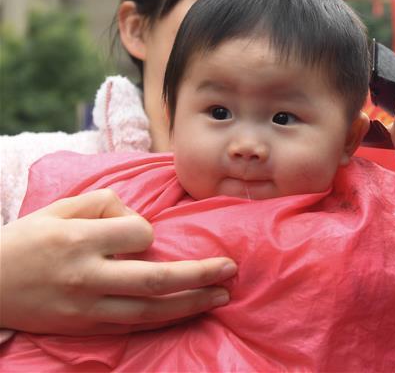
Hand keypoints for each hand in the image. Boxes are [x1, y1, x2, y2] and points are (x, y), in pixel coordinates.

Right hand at [0, 189, 236, 334]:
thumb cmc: (26, 241)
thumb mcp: (60, 209)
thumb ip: (103, 204)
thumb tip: (138, 218)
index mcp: (80, 240)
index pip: (138, 234)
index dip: (148, 230)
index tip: (140, 232)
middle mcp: (87, 276)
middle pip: (156, 278)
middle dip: (199, 274)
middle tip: (231, 268)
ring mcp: (86, 307)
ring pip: (150, 310)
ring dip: (191, 302)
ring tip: (222, 295)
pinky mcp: (83, 327)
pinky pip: (132, 325)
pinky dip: (164, 320)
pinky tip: (188, 312)